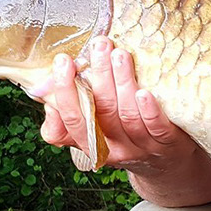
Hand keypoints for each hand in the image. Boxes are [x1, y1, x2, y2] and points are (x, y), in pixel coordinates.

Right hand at [39, 36, 193, 172]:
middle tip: (99, 45)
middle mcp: (113, 148)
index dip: (64, 92)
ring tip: (120, 54)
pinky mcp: (168, 144)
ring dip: (122, 82)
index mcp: (90, 144)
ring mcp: (141, 147)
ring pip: (127, 115)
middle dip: (98, 75)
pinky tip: (144, 92)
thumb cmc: (125, 137)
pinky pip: (156, 128)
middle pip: (101, 111)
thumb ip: (69, 110)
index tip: (64, 61)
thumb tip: (42, 87)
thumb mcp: (94, 129)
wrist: (166, 165)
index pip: (71, 121)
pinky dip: (149, 111)